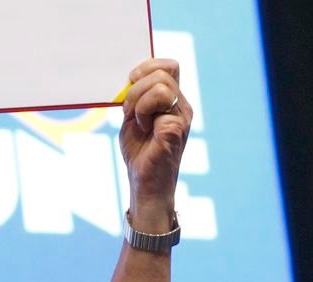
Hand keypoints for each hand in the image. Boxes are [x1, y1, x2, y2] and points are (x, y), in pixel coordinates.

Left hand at [119, 59, 189, 227]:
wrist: (145, 185)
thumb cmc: (140, 153)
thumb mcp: (133, 118)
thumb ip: (136, 97)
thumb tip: (131, 76)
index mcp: (173, 101)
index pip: (169, 66)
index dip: (147, 67)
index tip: (131, 84)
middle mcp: (182, 106)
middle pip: (164, 70)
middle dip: (138, 85)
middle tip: (130, 109)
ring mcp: (182, 116)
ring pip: (161, 84)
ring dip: (139, 100)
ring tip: (138, 121)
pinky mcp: (176, 127)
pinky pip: (158, 101)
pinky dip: (142, 113)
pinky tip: (144, 130)